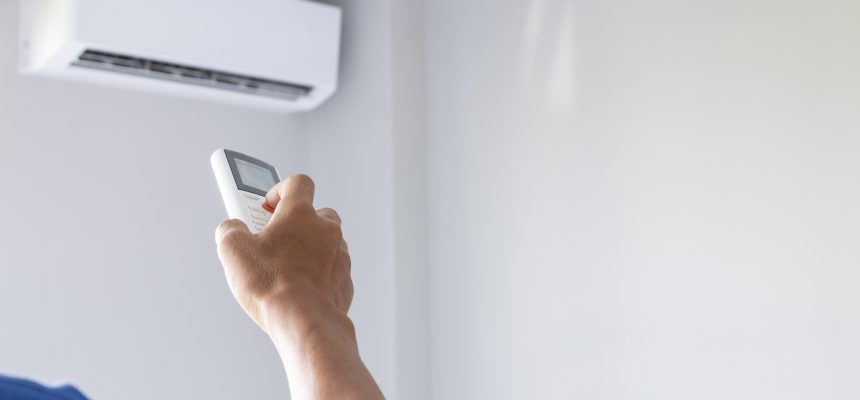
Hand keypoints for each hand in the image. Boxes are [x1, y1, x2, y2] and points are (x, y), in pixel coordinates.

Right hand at [214, 174, 382, 399]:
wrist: (304, 321)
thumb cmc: (272, 286)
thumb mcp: (232, 251)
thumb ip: (229, 229)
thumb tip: (231, 228)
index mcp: (301, 214)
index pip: (298, 183)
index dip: (280, 189)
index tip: (268, 204)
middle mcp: (326, 230)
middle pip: (316, 212)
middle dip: (296, 222)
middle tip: (274, 238)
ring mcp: (340, 255)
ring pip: (327, 241)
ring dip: (309, 248)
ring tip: (285, 267)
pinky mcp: (345, 280)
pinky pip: (332, 268)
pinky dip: (319, 272)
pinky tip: (300, 286)